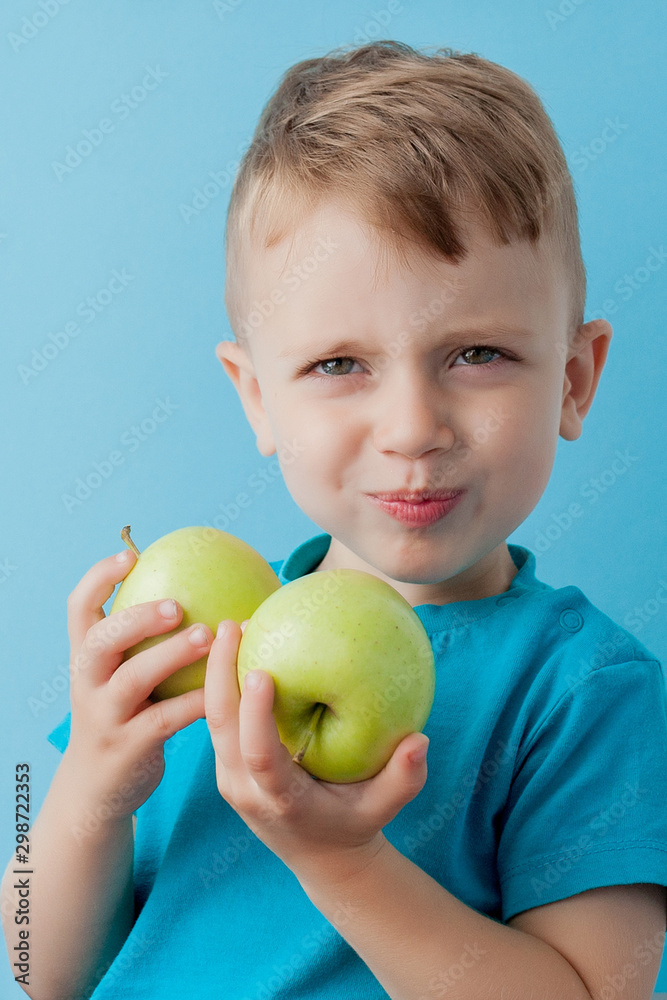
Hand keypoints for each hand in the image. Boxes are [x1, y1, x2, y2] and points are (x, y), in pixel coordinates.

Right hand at [63, 547, 211, 818]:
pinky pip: (166, 718)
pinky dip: (195, 700)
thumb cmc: (123, 716)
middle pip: (100, 640)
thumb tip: (203, 590)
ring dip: (170, 655)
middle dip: (137, 618)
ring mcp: (104, 716)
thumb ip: (144, 643)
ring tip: (207, 636)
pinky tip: (224, 687)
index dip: (99, 578)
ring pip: (132, 679)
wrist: (96, 790)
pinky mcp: (128, 746)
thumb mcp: (120, 677)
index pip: (78, 608)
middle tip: (178, 605)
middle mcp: (87, 683)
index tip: (131, 556)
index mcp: (85, 658)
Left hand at [204, 619, 429, 884]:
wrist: (320, 854)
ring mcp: (230, 778)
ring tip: (230, 626)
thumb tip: (420, 741)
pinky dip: (222, 683)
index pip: (260, 756)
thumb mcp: (385, 807)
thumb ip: (404, 778)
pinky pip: (218, 719)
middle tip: (231, 624)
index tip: (261, 671)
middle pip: (221, 727)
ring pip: (211, 719)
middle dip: (221, 674)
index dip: (256, 715)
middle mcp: (246, 789)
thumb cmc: (356, 823)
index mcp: (282, 799)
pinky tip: (236, 646)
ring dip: (217, 672)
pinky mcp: (227, 765)